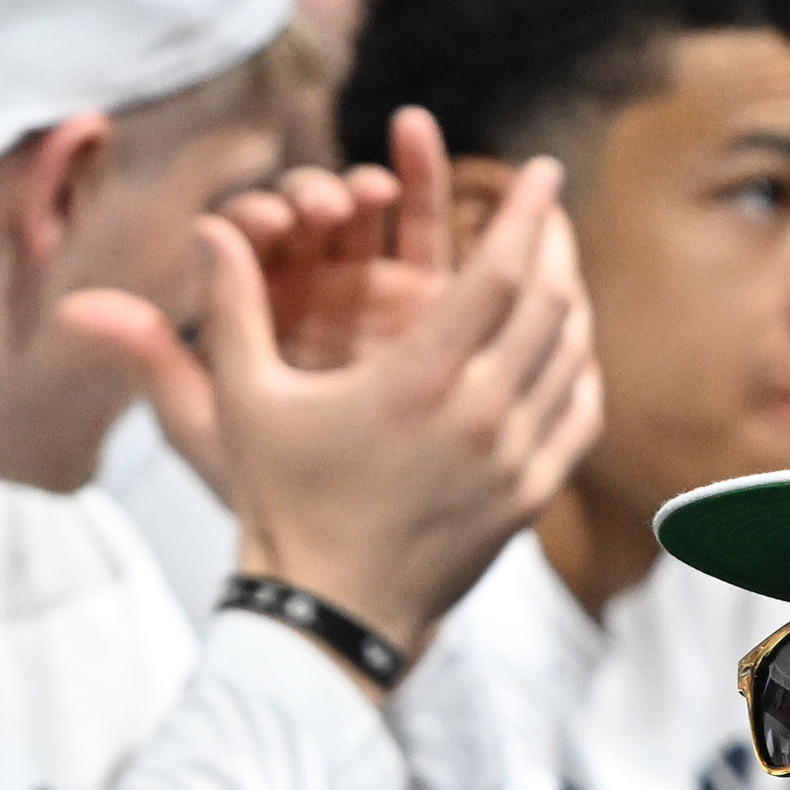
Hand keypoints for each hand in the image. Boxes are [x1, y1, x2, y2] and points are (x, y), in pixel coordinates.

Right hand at [62, 106, 601, 670]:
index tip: (543, 170)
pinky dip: (581, 370)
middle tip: (550, 209)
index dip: (529, 211)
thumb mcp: (244, 404)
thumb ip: (231, 308)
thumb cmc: (283, 506)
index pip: (502, 272)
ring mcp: (514, 462)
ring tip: (558, 270)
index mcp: (418, 382)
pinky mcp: (528, 501)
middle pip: (552, 303)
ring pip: (573, 357)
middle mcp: (482, 417)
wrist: (329, 618)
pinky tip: (568, 351)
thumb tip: (209, 228)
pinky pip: (579, 417)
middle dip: (557, 243)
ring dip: (572, 302)